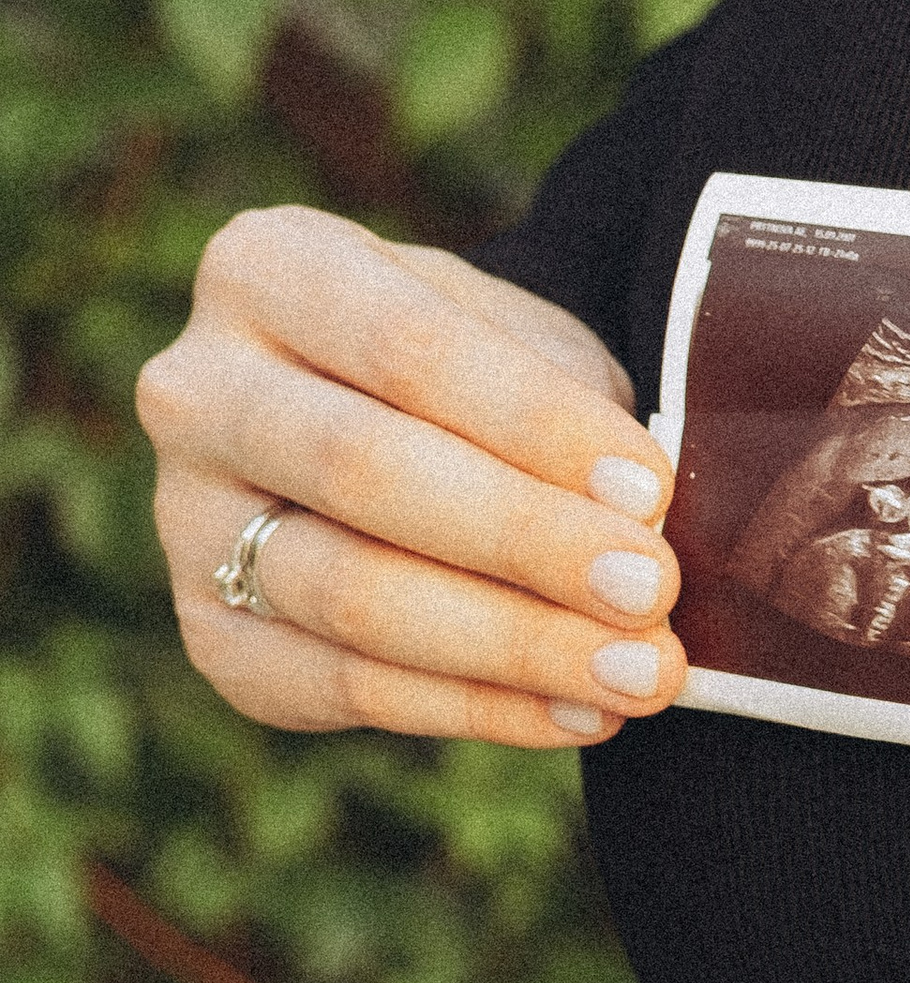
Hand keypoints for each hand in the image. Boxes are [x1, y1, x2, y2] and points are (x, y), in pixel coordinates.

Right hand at [136, 204, 686, 749]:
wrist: (391, 429)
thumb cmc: (473, 373)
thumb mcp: (521, 341)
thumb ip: (567, 411)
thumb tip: (643, 522)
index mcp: (269, 270)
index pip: (406, 348)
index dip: (533, 423)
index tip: (649, 488)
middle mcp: (197, 389)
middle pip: (363, 470)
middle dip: (525, 539)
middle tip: (650, 590)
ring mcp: (185, 520)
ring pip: (348, 594)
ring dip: (511, 644)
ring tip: (638, 672)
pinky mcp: (211, 636)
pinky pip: (342, 688)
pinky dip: (475, 709)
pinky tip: (576, 713)